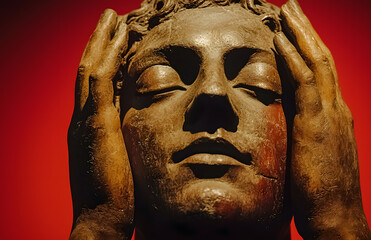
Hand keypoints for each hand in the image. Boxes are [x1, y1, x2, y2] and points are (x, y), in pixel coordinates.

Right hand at [67, 9, 132, 238]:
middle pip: (88, 70)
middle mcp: (81, 118)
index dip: (105, 60)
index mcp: (88, 127)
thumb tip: (137, 128)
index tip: (119, 42)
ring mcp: (84, 120)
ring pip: (90, 67)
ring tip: (113, 17)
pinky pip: (99, 79)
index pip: (95, 85)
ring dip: (102, 40)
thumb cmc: (116, 197)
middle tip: (111, 19)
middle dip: (99, 42)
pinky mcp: (94, 124)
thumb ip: (122, 141)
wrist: (101, 220)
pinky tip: (120, 37)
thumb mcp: (119, 162)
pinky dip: (108, 55)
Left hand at [274, 0, 370, 238]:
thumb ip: (306, 132)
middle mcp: (337, 107)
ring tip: (286, 10)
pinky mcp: (318, 123)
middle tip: (292, 7)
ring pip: (317, 60)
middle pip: (322, 57)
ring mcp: (331, 113)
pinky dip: (293, 57)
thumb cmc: (322, 191)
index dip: (308, 47)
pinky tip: (278, 39)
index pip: (322, 71)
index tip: (293, 29)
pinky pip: (304, 81)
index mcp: (335, 114)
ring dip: (300, 32)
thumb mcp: (315, 154)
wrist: (337, 216)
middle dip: (306, 29)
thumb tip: (289, 120)